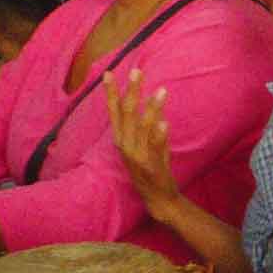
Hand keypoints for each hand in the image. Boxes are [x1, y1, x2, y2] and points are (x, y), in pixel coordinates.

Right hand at [104, 69, 181, 221]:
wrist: (158, 199)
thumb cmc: (152, 172)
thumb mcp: (146, 147)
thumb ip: (148, 129)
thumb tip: (155, 108)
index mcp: (121, 141)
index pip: (114, 113)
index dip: (110, 93)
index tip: (109, 74)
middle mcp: (125, 146)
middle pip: (127, 114)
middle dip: (131, 92)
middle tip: (137, 72)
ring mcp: (137, 156)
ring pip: (142, 127)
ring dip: (152, 108)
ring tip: (161, 91)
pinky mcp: (150, 165)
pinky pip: (154, 146)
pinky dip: (158, 134)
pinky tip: (164, 122)